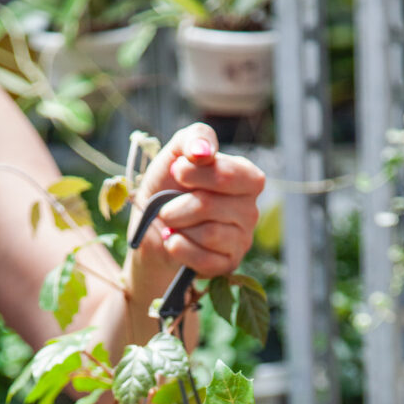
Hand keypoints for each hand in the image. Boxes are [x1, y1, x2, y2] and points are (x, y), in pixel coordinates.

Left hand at [129, 123, 264, 280]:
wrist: (153, 227)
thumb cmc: (169, 186)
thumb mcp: (176, 153)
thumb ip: (194, 138)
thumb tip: (204, 151)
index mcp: (246, 179)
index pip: (230, 175)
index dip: (197, 174)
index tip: (177, 172)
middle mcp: (251, 210)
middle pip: (212, 205)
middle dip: (178, 205)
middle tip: (166, 205)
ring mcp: (242, 240)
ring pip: (209, 234)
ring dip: (178, 227)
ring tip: (170, 224)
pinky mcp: (228, 264)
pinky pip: (205, 259)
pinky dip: (180, 249)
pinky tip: (173, 242)